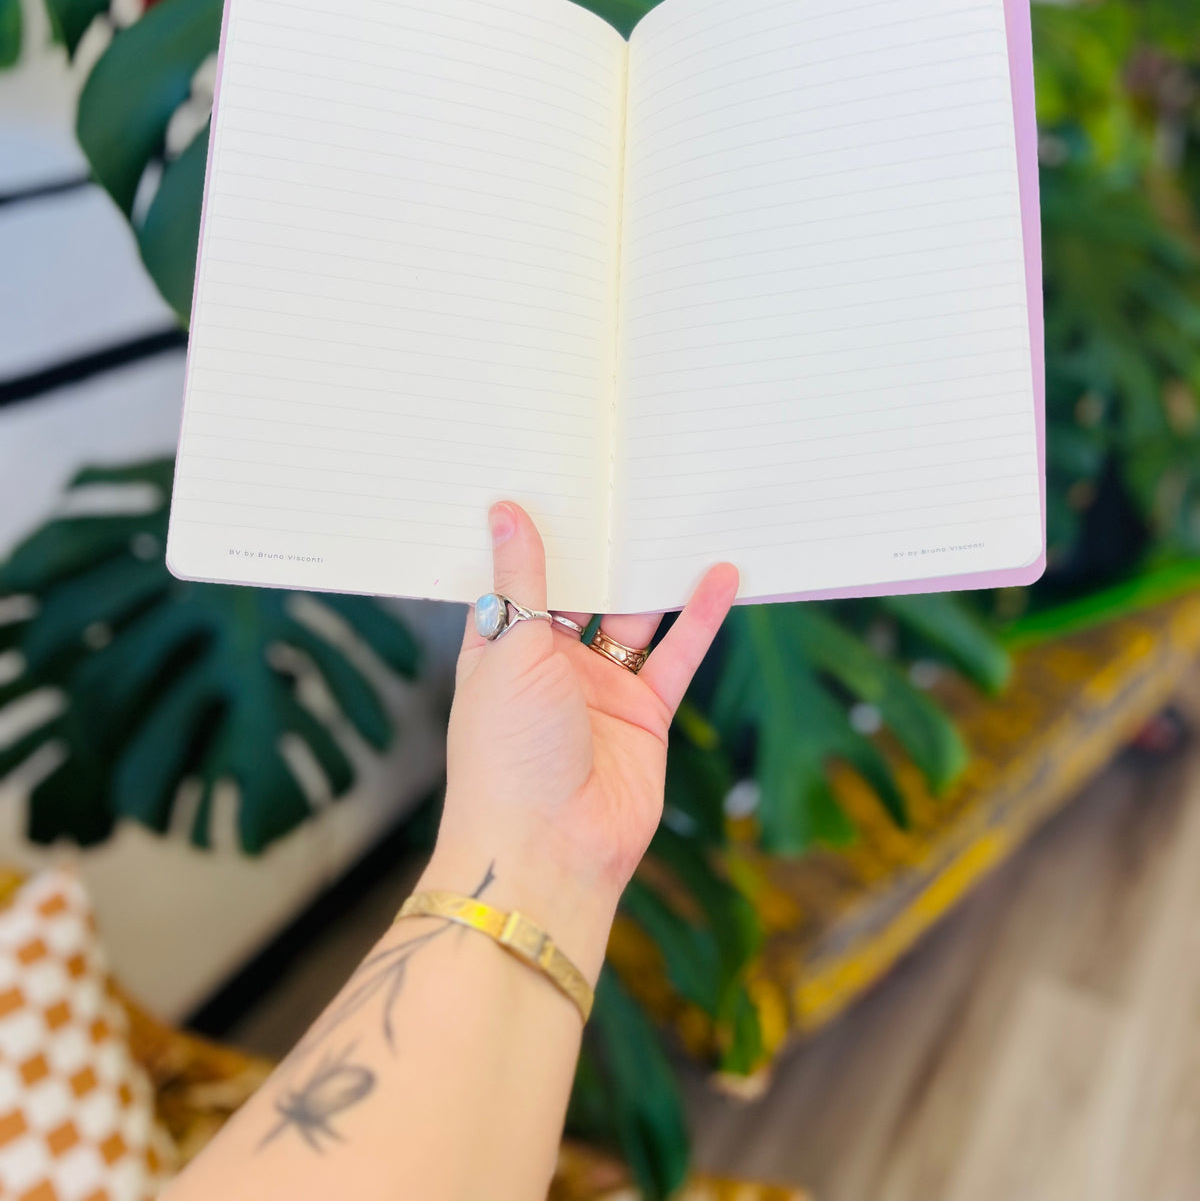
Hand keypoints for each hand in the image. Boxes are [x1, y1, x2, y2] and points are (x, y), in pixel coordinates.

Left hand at [420, 501, 738, 980]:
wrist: (547, 852)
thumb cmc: (507, 754)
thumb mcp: (511, 649)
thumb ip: (524, 580)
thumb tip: (507, 509)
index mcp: (499, 649)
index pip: (518, 580)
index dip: (535, 535)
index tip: (552, 476)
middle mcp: (548, 666)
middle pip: (582, 593)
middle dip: (601, 548)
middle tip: (627, 482)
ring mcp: (598, 692)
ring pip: (633, 619)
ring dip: (653, 576)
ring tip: (681, 515)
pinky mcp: (644, 716)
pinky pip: (676, 657)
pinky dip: (698, 618)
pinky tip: (720, 575)